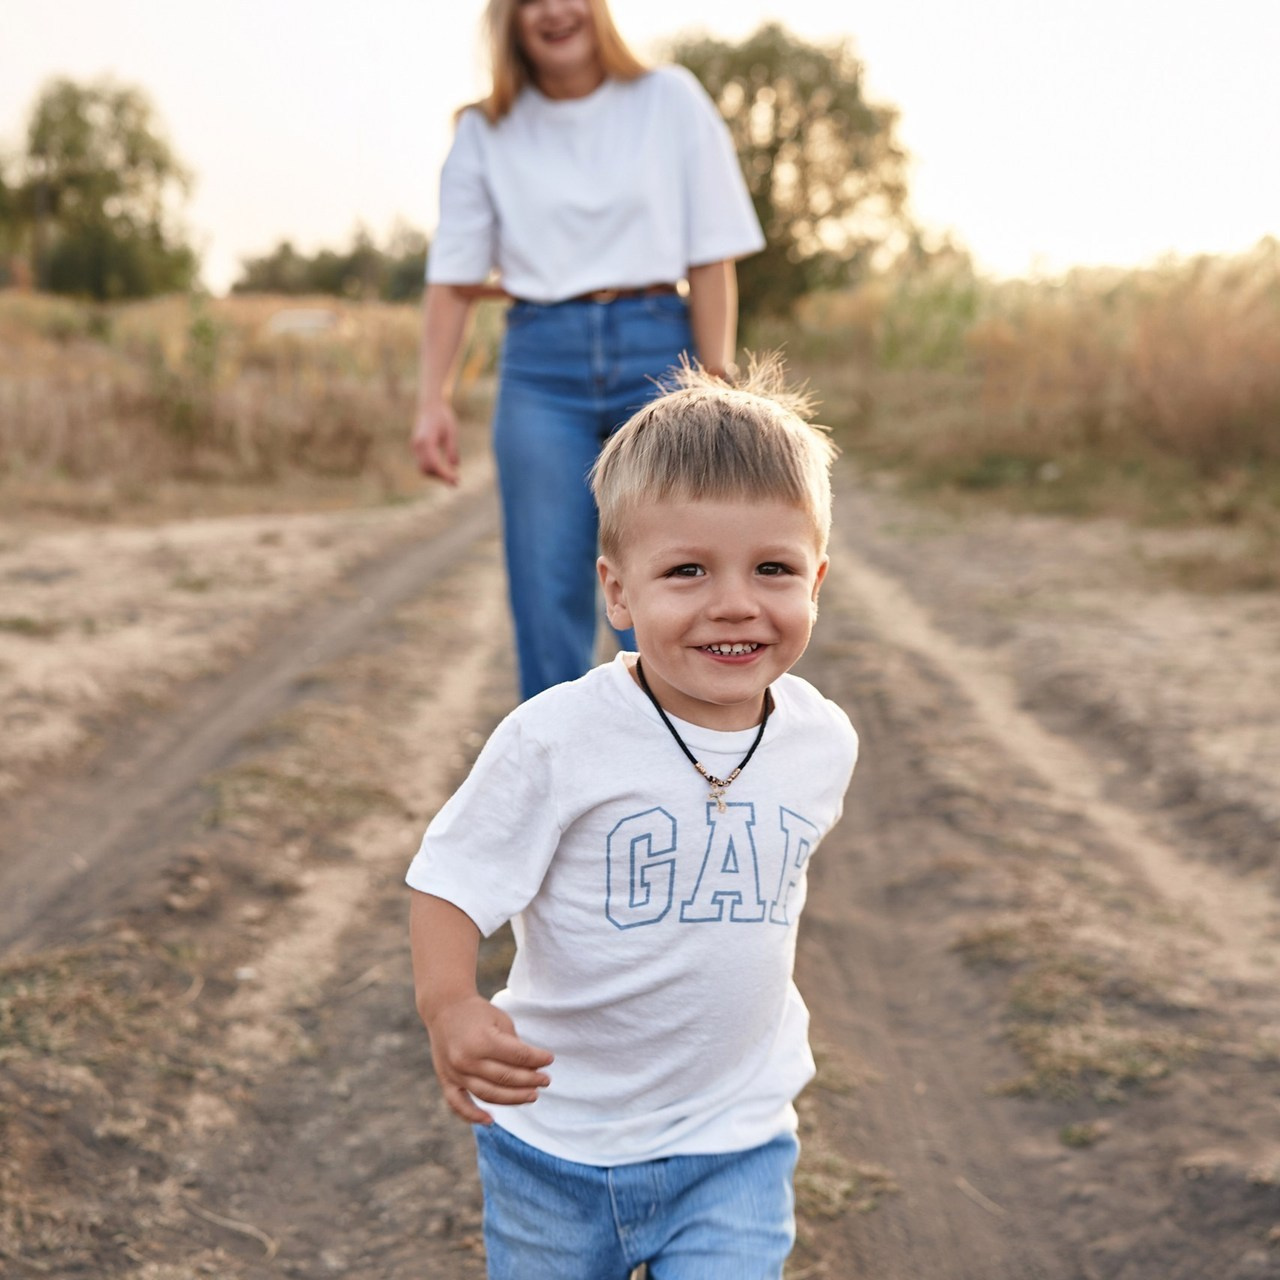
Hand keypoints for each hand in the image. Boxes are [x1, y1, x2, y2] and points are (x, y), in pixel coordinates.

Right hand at [411, 400, 460, 485]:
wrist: (430, 405)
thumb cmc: (443, 417)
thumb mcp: (452, 433)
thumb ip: (452, 450)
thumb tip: (455, 466)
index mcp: (427, 441)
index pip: (435, 464)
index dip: (445, 475)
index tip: (456, 481)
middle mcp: (418, 445)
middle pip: (427, 469)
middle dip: (441, 477)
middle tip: (456, 481)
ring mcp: (415, 446)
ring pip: (423, 469)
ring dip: (436, 475)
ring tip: (450, 476)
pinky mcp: (416, 447)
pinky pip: (422, 463)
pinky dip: (432, 469)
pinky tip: (443, 470)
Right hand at [427, 995, 553, 1124]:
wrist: (444, 1008)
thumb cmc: (478, 1013)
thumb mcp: (501, 1020)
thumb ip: (514, 1046)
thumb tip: (532, 1069)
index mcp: (483, 1040)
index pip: (518, 1056)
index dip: (537, 1059)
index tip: (549, 1059)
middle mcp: (467, 1059)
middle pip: (505, 1078)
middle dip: (530, 1081)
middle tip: (546, 1080)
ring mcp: (455, 1072)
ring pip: (488, 1094)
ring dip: (513, 1098)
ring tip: (532, 1096)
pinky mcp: (446, 1080)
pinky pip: (458, 1105)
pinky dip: (472, 1116)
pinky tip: (490, 1120)